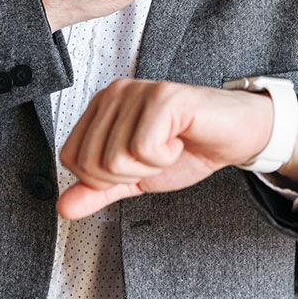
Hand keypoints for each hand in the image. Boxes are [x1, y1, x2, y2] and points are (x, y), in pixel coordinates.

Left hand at [55, 78, 272, 219]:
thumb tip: (63, 206)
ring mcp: (138, 92)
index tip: (135, 165)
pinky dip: (165, 158)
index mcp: (101, 108)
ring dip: (149, 167)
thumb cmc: (188, 147)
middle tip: (155, 158)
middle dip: (128, 175)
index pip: (71, 158)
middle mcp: (114, 93)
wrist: (234, 136)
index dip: (103, 179)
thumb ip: (98, 190)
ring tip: (168, 147)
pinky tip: (178, 141)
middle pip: (91, 162)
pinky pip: (144, 148)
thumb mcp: (135, 176)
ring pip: (116, 158)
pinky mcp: (163, 97)